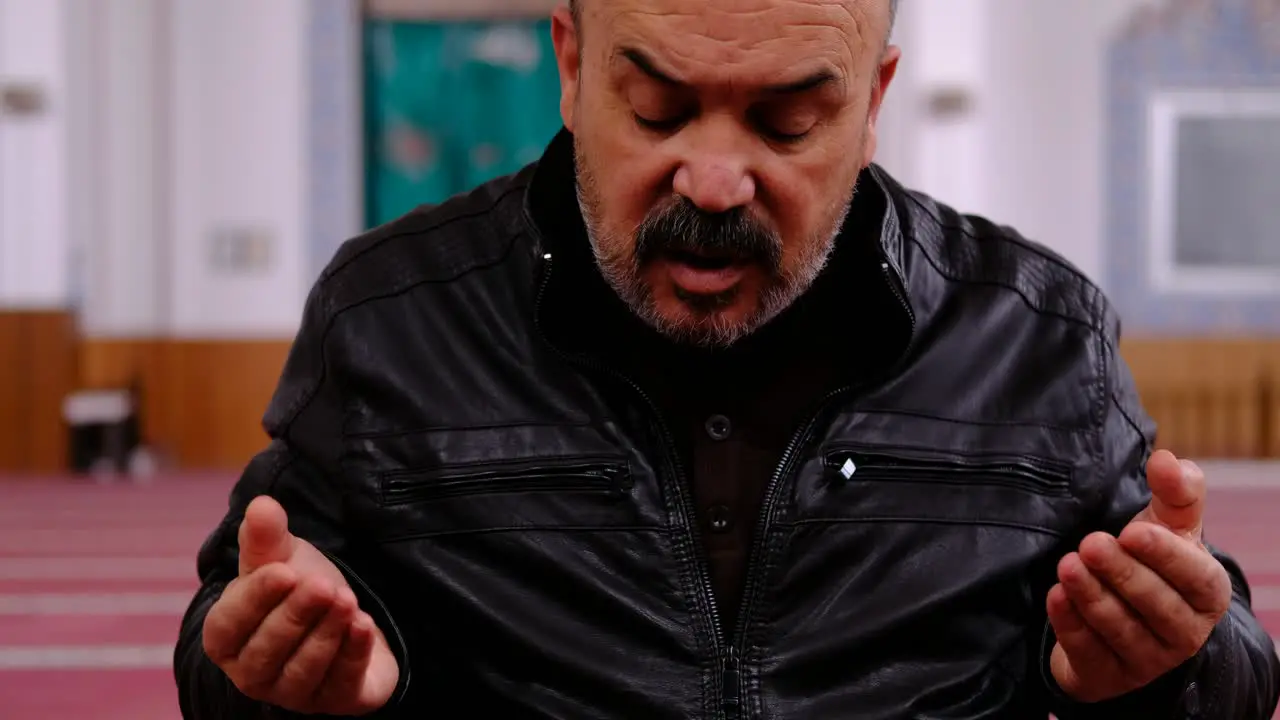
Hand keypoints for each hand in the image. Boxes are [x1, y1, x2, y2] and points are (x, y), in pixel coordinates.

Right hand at [202, 496, 399, 714]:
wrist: (343, 615)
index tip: (283, 571)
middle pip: (268, 650)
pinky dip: (352, 653)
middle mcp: (252, 674)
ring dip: (326, 634)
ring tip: (346, 600)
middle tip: (324, 585)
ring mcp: (293, 694)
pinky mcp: (335, 701)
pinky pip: (341, 683)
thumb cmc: (298, 589)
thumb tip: (262, 505)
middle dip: (296, 616)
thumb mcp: (281, 558)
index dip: (256, 598)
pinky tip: (364, 624)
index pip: (230, 624)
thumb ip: (267, 537)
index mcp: (227, 639)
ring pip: (303, 670)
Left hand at [1047, 450, 1231, 702]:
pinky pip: (1089, 652)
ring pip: (1121, 630)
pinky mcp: (1108, 675)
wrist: (1118, 615)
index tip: (1134, 532)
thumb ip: (1175, 491)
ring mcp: (1147, 660)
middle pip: (1155, 605)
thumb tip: (1167, 460)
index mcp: (1206, 593)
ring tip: (1067, 566)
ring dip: (1092, 597)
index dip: (1166, 556)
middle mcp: (1184, 632)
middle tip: (1090, 543)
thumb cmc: (1151, 561)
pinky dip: (1071, 625)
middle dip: (1122, 574)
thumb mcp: (1168, 525)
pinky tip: (1055, 597)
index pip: (1195, 577)